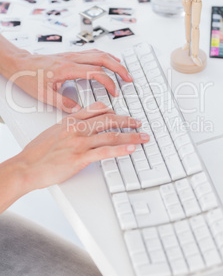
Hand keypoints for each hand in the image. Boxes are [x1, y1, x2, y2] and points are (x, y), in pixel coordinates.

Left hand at [9, 48, 132, 112]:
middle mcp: (72, 59)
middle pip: (103, 59)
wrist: (18, 64)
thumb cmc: (28, 77)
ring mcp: (71, 55)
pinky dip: (104, 56)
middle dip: (119, 69)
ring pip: (99, 53)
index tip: (115, 92)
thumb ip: (63, 104)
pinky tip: (108, 60)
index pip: (96, 73)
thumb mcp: (44, 95)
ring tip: (123, 70)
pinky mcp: (70, 56)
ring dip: (114, 61)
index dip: (109, 83)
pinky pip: (92, 52)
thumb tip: (79, 111)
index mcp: (67, 69)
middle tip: (129, 78)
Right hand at [15, 102, 149, 191]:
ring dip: (130, 136)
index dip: (114, 111)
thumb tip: (83, 121)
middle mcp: (77, 128)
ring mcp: (79, 142)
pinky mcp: (80, 158)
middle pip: (109, 120)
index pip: (97, 109)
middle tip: (138, 123)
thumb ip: (71, 124)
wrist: (27, 166)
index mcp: (71, 120)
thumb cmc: (37, 151)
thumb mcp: (54, 130)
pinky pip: (105, 152)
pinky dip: (120, 150)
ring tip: (142, 137)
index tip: (123, 114)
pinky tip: (131, 149)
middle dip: (127, 121)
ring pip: (111, 135)